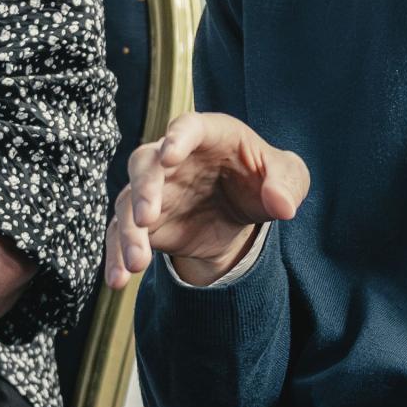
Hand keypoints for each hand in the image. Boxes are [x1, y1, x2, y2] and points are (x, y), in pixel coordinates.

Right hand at [104, 111, 309, 289]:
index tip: (169, 156)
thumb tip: (282, 205)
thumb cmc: (264, 178)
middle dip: (144, 189)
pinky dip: (117, 255)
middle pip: (145, 163)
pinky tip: (118, 279)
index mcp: (210, 134)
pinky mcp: (145, 220)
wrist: (242, 209)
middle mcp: (172, 157)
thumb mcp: (289, 176)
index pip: (189, 127)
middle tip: (147, 218)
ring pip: (128, 203)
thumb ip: (287, 184)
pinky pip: (122, 234)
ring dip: (128, 232)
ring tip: (136, 263)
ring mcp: (154, 189)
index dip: (178, 138)